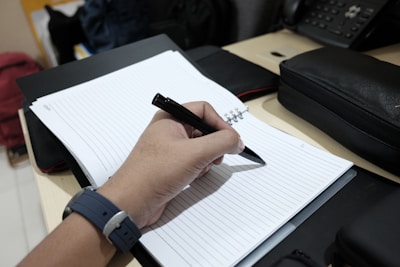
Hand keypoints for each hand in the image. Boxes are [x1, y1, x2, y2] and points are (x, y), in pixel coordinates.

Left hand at [98, 101, 243, 227]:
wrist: (132, 202)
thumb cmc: (153, 173)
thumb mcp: (195, 153)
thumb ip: (221, 142)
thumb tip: (237, 140)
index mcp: (170, 118)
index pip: (204, 110)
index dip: (221, 123)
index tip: (232, 140)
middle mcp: (169, 130)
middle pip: (204, 129)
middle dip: (214, 144)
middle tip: (218, 156)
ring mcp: (169, 149)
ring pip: (200, 147)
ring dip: (207, 158)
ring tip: (201, 169)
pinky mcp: (170, 166)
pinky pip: (193, 161)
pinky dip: (198, 169)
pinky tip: (192, 177)